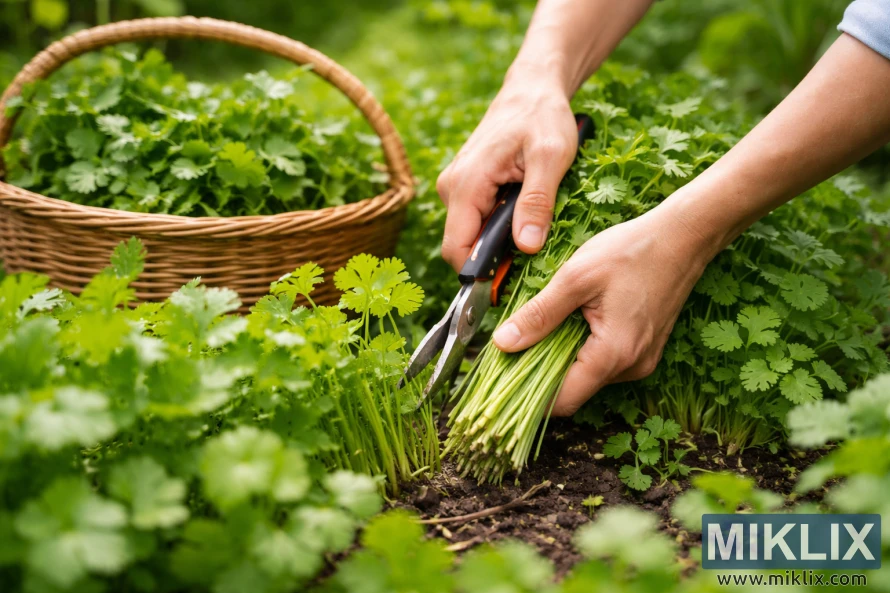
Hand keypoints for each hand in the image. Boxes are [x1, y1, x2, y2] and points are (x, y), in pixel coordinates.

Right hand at [436, 72, 577, 268]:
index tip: (510, 284)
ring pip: (470, 234)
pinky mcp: (465, 187)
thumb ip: (537, 203)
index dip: (479, 274)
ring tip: (533, 228)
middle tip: (534, 253)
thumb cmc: (543, 116)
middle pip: (463, 245)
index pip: (457, 249)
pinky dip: (498, 227)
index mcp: (465, 184)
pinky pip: (476, 220)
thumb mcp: (551, 157)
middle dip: (493, 259)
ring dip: (498, 242)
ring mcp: (455, 187)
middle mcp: (451, 188)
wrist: (532, 88)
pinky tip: (524, 215)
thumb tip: (526, 247)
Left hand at [491, 204, 712, 415]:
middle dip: (541, 374)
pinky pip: (604, 362)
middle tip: (514, 347)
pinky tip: (571, 323)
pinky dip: (582, 350)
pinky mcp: (645, 350)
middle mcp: (631, 367)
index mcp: (614, 354)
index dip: (528, 396)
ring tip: (544, 327)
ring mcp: (641, 361)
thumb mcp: (575, 278)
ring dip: (562, 359)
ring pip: (588, 376)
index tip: (503, 378)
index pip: (563, 400)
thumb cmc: (631, 251)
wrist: (682, 237)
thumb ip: (539, 314)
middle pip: (574, 390)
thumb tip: (503, 342)